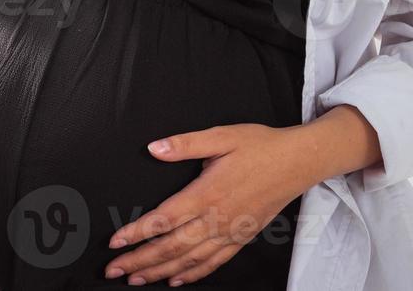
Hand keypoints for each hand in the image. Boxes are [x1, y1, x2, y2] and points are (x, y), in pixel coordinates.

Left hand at [103, 123, 313, 286]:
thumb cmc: (260, 146)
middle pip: (171, 247)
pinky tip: (176, 280)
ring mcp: (231, 232)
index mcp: (206, 194)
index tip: (114, 243)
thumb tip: (154, 148)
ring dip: (160, 271)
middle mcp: (217, 219)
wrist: (298, 162)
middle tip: (113, 270)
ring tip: (136, 279)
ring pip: (190, 260)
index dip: (136, 233)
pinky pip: (214, 262)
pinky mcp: (242, 238)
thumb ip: (184, 144)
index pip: (163, 219)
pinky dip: (193, 274)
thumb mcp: (221, 135)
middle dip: (139, 260)